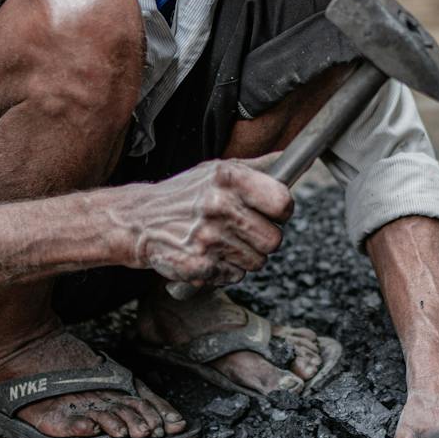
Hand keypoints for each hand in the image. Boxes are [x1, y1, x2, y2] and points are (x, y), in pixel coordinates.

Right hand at [103, 158, 293, 287]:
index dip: (282, 211)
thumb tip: (300, 160)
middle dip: (263, 239)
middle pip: (274, 240)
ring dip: (244, 257)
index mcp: (228, 178)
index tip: (273, 213)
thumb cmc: (183, 194)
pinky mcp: (198, 265)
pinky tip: (210, 255)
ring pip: (257, 262)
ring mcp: (208, 237)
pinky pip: (235, 276)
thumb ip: (260, 167)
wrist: (138, 220)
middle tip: (243, 231)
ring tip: (222, 242)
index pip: (282, 202)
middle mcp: (218, 205)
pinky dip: (225, 271)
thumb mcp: (217, 169)